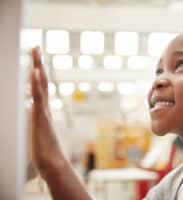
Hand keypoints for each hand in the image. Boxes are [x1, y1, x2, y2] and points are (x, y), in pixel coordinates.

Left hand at [30, 47, 64, 175]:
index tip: (35, 59)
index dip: (36, 72)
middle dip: (37, 63)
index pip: (38, 86)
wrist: (51, 163)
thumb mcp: (35, 131)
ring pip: (40, 85)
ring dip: (37, 67)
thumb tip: (27, 114)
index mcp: (41, 109)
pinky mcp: (40, 118)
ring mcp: (42, 111)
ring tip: (35, 51)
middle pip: (41, 80)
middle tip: (36, 47)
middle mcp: (42, 107)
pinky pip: (38, 98)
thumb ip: (32, 120)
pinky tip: (35, 72)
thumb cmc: (43, 150)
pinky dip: (37, 84)